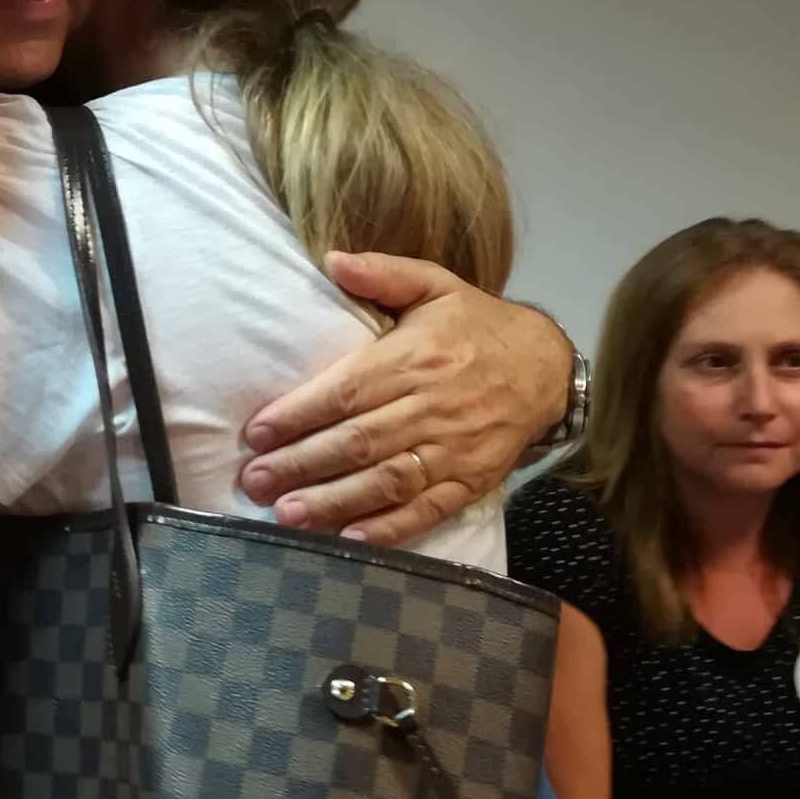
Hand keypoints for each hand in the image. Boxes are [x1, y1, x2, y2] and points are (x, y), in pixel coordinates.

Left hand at [239, 251, 572, 543]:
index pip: (346, 391)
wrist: (546, 366)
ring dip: (334, 502)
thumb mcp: (435, 283)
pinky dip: (390, 528)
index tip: (256, 434)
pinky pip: (427, 510)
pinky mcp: (470, 481)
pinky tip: (350, 540)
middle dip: (301, 464)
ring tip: (288, 515)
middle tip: (254, 482)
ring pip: (385, 481)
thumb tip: (332, 259)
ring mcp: (452, 450)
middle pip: (357, 442)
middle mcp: (430, 407)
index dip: (298, 414)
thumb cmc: (475, 325)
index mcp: (414, 359)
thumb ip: (383, 271)